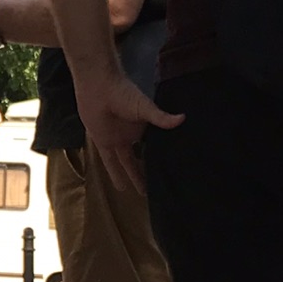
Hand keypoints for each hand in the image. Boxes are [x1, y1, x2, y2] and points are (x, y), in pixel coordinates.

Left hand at [77, 68, 181, 194]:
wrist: (98, 88)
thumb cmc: (123, 93)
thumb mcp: (144, 107)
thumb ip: (161, 117)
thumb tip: (184, 118)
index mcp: (143, 126)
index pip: (154, 146)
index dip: (161, 158)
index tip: (172, 171)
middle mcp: (132, 135)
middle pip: (141, 158)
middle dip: (148, 171)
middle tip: (158, 189)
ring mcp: (117, 140)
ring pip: (127, 163)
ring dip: (133, 177)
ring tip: (142, 193)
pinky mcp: (103, 142)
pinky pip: (109, 162)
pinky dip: (115, 174)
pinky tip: (121, 188)